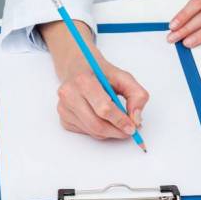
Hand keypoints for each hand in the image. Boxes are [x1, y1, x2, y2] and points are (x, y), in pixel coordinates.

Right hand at [40, 20, 149, 139]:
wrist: (78, 67)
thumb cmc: (100, 73)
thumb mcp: (123, 77)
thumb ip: (137, 95)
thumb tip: (136, 119)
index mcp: (83, 80)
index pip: (104, 109)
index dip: (120, 121)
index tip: (133, 127)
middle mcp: (69, 94)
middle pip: (97, 124)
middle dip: (117, 131)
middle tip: (129, 130)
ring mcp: (63, 107)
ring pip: (92, 131)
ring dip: (110, 132)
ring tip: (118, 122)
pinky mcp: (63, 117)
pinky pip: (86, 132)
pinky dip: (99, 130)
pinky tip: (102, 118)